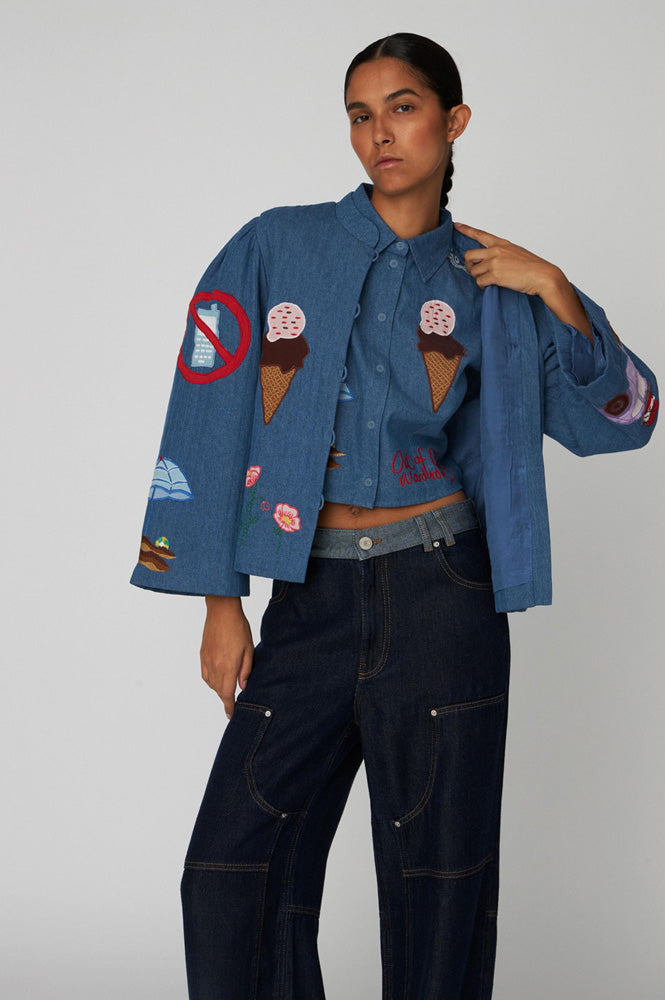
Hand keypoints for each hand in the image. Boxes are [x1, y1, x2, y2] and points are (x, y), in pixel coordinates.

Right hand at [200, 598, 253, 717]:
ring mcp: (206, 660)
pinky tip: (217, 677)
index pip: (227, 694)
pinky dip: (211, 680)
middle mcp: (215, 666)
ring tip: (227, 689)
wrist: (221, 611)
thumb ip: (246, 670)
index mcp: (228, 666)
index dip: (229, 706)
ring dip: (219, 689)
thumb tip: (243, 686)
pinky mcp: (202, 654)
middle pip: (218, 691)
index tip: (231, 714)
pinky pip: (204, 674)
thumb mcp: (249, 649)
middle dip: (225, 699)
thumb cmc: (238, 627)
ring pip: (211, 684)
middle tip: (232, 703)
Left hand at [453, 222, 560, 296]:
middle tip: (476, 271)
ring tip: (489, 280)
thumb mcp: (516, 253)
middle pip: (469, 255)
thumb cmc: (532, 267)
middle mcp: (496, 250)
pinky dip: (483, 286)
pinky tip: (491, 286)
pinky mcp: (495, 275)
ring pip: (474, 271)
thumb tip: (490, 262)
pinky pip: (480, 282)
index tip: (456, 225)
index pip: (480, 234)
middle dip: (469, 265)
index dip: (466, 230)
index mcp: (501, 243)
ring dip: (478, 278)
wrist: (542, 275)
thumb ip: (502, 254)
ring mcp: (494, 262)